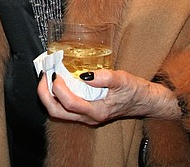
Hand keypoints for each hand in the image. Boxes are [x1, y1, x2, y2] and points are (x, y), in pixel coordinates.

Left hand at [38, 69, 180, 124]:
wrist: (145, 101)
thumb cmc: (135, 90)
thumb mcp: (122, 79)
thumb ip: (104, 77)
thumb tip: (84, 75)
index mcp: (97, 111)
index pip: (69, 103)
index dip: (58, 88)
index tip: (55, 72)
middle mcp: (89, 117)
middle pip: (57, 112)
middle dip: (45, 94)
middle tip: (44, 75)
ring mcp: (86, 116)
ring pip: (59, 112)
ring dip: (48, 95)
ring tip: (47, 77)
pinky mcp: (85, 112)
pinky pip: (65, 107)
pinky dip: (56, 95)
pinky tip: (57, 81)